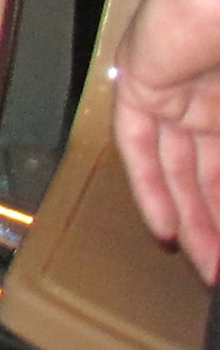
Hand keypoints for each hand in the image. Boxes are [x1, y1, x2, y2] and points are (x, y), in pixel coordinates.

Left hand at [115, 0, 219, 278]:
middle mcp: (204, 100)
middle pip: (205, 176)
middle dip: (215, 225)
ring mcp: (170, 92)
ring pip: (173, 169)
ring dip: (188, 218)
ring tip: (203, 265)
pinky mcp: (138, 84)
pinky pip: (137, 147)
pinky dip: (150, 188)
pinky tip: (164, 228)